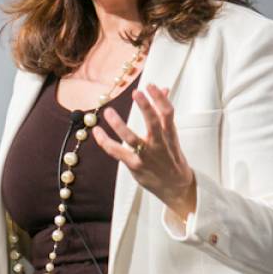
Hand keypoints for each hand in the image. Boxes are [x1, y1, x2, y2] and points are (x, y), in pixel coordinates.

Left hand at [94, 85, 196, 220]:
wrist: (176, 187)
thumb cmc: (172, 157)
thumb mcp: (172, 135)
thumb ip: (164, 112)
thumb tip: (164, 88)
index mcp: (170, 135)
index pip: (168, 113)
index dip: (160, 98)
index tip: (150, 86)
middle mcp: (159, 144)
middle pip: (153, 123)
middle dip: (145, 107)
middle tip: (136, 93)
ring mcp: (146, 156)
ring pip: (131, 138)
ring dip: (119, 125)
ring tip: (108, 111)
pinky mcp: (135, 166)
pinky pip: (117, 152)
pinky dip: (105, 142)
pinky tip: (97, 131)